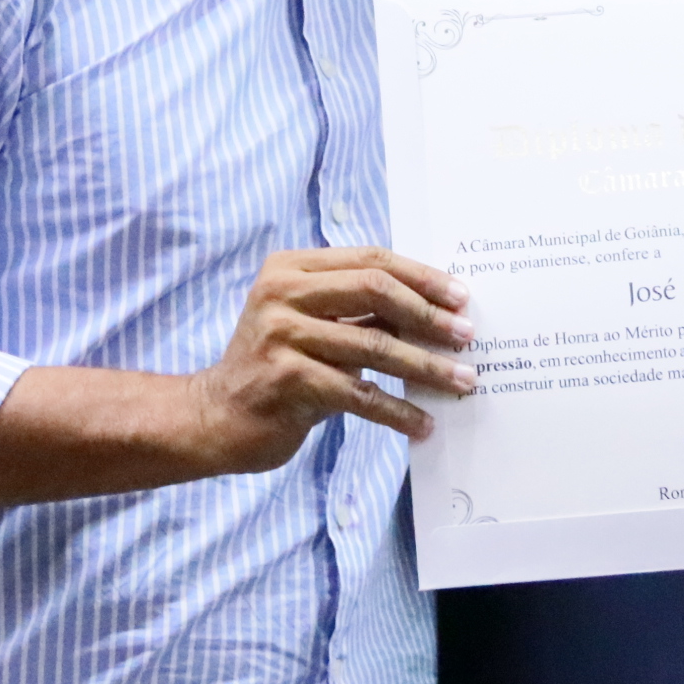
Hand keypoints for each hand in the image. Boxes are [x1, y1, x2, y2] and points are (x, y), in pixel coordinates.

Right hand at [181, 246, 476, 474]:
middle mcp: (282, 294)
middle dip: (429, 315)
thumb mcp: (308, 324)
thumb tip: (431, 311)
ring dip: (426, 367)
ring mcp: (282, 336)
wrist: (216, 417)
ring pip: (374, 346)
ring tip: (462, 382)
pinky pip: (359, 394)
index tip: (460, 297)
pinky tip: (422, 424)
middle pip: (375, 290)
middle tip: (467, 336)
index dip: (421, 276)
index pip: (370, 260)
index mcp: (290, 268)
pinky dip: (397, 411)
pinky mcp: (288, 381)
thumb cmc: (274, 368)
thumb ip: (354, 310)